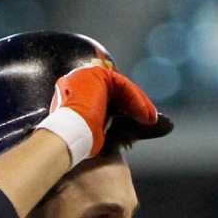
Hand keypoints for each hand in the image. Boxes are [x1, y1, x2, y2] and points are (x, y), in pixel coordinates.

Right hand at [48, 64, 170, 159]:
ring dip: (139, 103)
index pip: (105, 97)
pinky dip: (137, 100)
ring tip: (151, 119)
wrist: (67, 138)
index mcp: (74, 95)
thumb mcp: (93, 132)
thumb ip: (105, 125)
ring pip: (121, 88)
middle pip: (115, 91)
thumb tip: (127, 137)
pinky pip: (124, 85)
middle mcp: (78, 81)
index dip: (124, 109)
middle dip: (134, 106)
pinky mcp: (98, 75)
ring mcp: (86, 75)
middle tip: (149, 119)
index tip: (138, 122)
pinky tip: (147, 115)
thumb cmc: (76, 143)